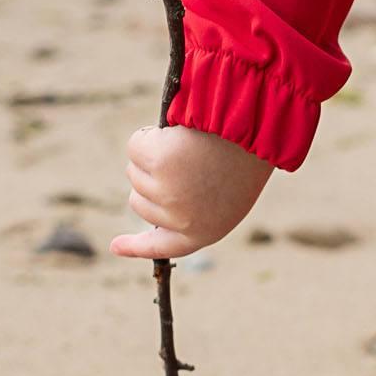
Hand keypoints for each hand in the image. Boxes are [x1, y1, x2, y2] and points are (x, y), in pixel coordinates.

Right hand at [111, 125, 272, 259]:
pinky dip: (148, 136)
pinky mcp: (158, 163)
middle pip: (138, 202)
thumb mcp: (229, 194)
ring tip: (189, 145)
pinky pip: (136, 146)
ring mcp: (167, 192)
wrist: (260, 127)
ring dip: (152, 155)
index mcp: (205, 230)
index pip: (162, 246)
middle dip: (151, 179)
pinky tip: (178, 131)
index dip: (136, 247)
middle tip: (185, 160)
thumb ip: (195, 208)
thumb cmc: (248, 156)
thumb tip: (153, 203)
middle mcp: (182, 218)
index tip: (115, 246)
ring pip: (135, 172)